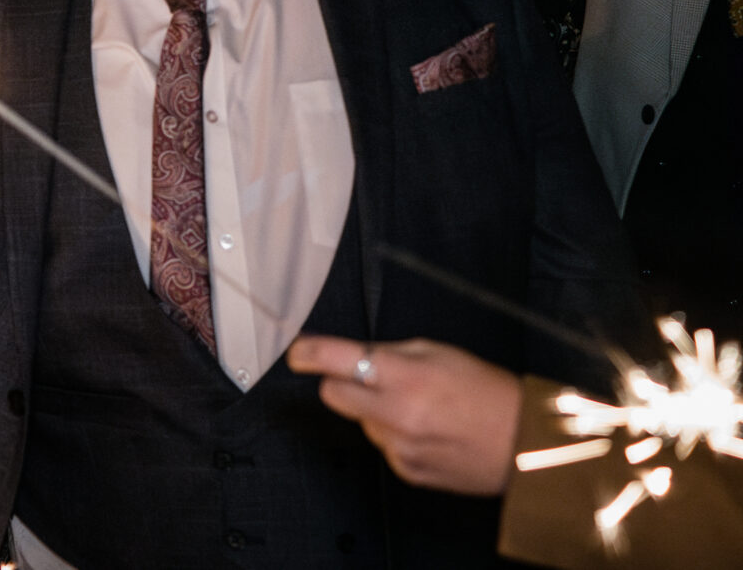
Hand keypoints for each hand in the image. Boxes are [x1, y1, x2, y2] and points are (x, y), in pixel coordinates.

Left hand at [286, 335, 521, 496]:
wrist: (527, 446)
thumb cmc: (489, 393)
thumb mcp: (440, 353)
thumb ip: (392, 352)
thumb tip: (354, 352)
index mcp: (405, 378)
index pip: (336, 361)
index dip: (308, 354)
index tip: (297, 352)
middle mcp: (397, 415)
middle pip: (332, 395)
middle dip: (341, 382)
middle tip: (369, 378)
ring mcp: (400, 447)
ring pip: (360, 422)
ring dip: (375, 412)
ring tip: (419, 409)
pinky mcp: (407, 471)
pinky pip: (383, 446)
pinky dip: (394, 436)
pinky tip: (427, 432)